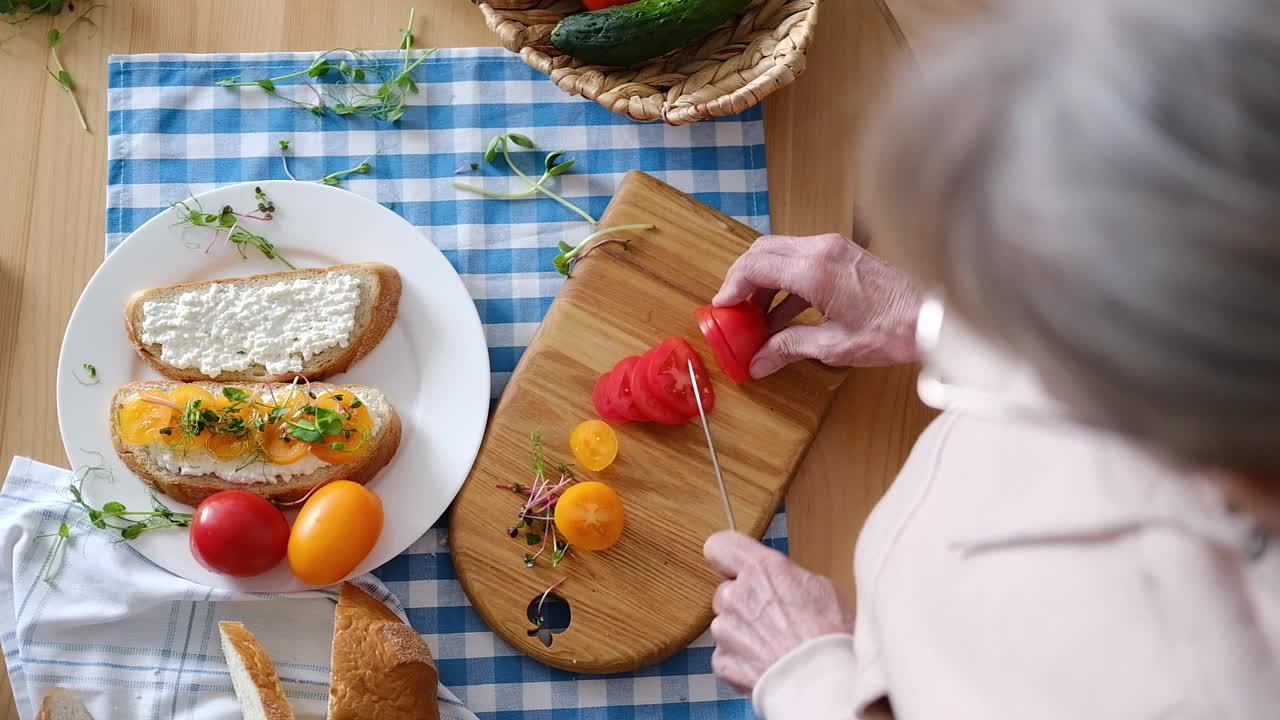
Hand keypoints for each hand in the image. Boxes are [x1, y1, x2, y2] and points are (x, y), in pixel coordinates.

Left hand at [704, 531, 854, 692]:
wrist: (825, 685)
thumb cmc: (830, 637)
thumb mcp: (820, 588)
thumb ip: (785, 577)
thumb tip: (780, 580)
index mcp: (761, 570)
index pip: (719, 546)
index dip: (727, 557)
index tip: (734, 565)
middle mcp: (736, 595)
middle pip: (726, 591)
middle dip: (743, 602)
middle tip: (773, 618)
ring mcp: (726, 630)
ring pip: (725, 624)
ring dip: (742, 632)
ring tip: (774, 645)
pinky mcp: (723, 661)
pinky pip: (725, 654)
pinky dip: (741, 659)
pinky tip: (766, 663)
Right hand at [714, 233, 923, 377]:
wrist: (935, 316)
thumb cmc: (893, 330)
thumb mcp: (835, 346)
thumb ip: (790, 348)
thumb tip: (758, 362)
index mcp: (815, 270)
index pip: (754, 266)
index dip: (731, 287)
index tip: (722, 308)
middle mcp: (821, 249)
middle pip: (762, 252)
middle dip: (742, 280)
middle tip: (734, 310)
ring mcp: (834, 247)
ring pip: (780, 253)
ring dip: (763, 281)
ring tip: (757, 318)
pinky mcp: (843, 254)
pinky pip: (801, 260)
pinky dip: (785, 282)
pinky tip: (783, 315)